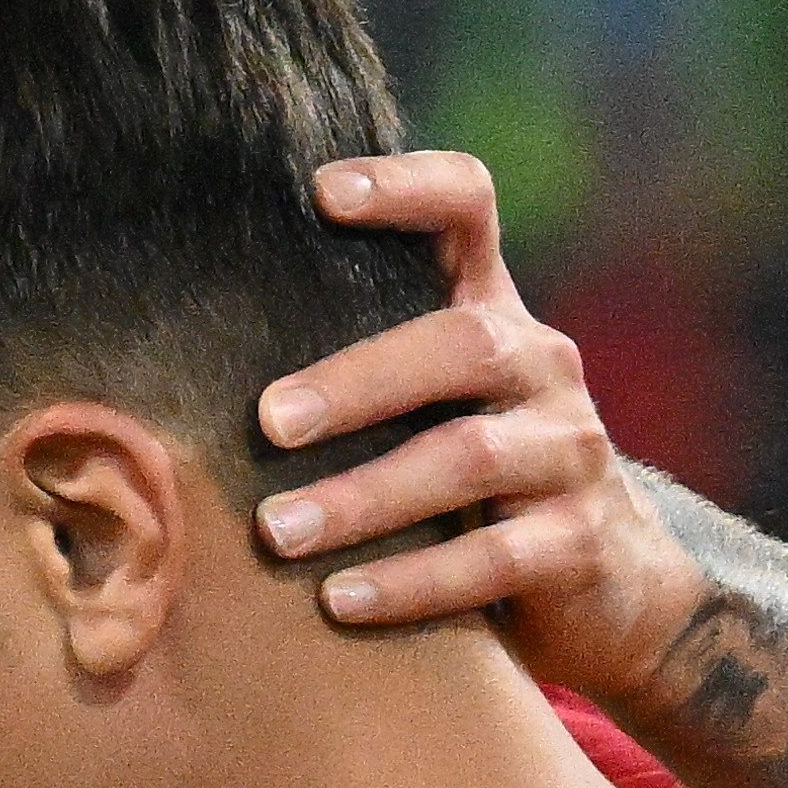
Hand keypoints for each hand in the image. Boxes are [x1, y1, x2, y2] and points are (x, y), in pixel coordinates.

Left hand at [257, 150, 706, 700]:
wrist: (610, 586)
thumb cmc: (467, 485)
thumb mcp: (424, 412)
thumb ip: (345, 374)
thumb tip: (178, 362)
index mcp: (490, 316)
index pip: (467, 210)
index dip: (407, 186)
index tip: (320, 192)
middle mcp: (540, 366)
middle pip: (461, 342)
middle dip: (356, 381)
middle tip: (268, 421)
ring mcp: (569, 452)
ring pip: (468, 459)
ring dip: (362, 497)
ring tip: (278, 530)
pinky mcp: (579, 542)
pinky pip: (494, 560)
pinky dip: (410, 583)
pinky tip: (338, 601)